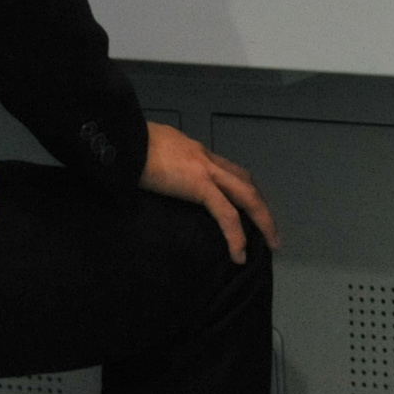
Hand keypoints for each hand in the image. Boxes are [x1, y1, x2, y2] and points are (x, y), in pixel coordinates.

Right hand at [139, 121, 280, 262]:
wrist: (121, 138)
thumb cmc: (127, 145)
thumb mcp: (150, 152)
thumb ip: (162, 164)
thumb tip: (156, 174)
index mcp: (195, 152)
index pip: (229, 170)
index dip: (243, 189)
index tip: (249, 208)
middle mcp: (207, 158)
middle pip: (246, 182)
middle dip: (262, 207)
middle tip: (272, 232)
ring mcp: (206, 169)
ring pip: (247, 196)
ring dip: (263, 220)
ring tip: (270, 244)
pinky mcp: (199, 184)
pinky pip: (226, 213)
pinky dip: (236, 235)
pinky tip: (239, 254)